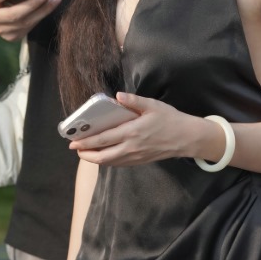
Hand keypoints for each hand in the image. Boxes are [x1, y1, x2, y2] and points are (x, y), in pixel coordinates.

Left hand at [71, 92, 208, 166]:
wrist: (186, 138)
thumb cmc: (170, 120)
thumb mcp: (153, 105)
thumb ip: (134, 101)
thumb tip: (118, 95)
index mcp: (132, 132)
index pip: (104, 139)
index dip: (87, 142)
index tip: (74, 141)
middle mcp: (131, 147)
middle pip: (102, 156)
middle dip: (86, 154)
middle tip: (75, 149)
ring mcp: (135, 157)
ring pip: (109, 162)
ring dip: (95, 159)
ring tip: (85, 152)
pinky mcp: (139, 161)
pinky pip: (119, 164)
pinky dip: (107, 161)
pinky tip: (103, 155)